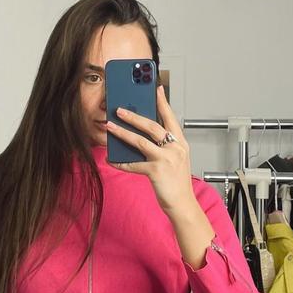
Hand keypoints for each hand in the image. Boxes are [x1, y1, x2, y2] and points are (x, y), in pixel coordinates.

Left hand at [106, 84, 193, 217]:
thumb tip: (140, 136)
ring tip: (110, 127)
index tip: (156, 88)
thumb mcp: (175, 160)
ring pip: (140, 141)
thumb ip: (163, 147)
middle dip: (133, 116)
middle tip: (119, 109)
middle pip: (152, 126)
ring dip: (122, 133)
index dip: (163, 102)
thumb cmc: (176, 183)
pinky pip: (134, 164)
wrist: (182, 204)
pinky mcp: (156, 171)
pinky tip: (112, 160)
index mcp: (181, 144)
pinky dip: (121, 163)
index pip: (171, 118)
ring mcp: (166, 159)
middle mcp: (175, 148)